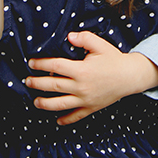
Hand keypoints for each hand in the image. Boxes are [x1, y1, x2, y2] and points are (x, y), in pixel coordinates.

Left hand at [26, 31, 157, 124]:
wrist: (130, 76)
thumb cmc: (114, 59)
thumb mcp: (100, 45)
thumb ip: (84, 38)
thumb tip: (69, 37)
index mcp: (81, 70)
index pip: (55, 66)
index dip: (41, 64)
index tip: (32, 63)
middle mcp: (80, 86)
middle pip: (53, 86)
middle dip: (37, 83)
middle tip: (27, 81)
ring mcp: (85, 100)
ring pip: (59, 104)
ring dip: (45, 103)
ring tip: (35, 101)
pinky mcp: (91, 108)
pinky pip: (75, 116)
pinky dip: (65, 120)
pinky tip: (57, 120)